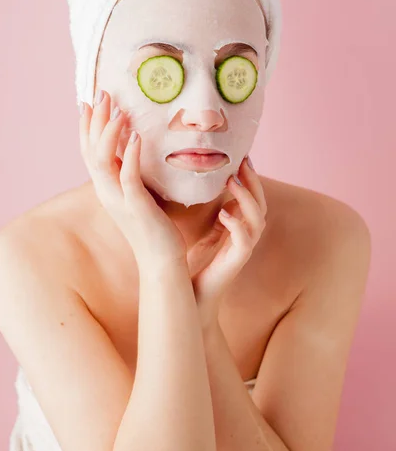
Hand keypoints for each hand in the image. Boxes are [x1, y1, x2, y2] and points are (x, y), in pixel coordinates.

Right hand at [79, 90, 186, 270]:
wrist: (162, 261)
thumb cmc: (154, 227)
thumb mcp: (138, 195)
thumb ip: (131, 174)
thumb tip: (134, 150)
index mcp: (107, 188)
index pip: (89, 152)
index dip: (87, 126)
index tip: (89, 101)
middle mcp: (107, 192)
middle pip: (90, 151)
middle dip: (95, 121)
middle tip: (101, 94)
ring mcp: (119, 200)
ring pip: (103, 161)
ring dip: (108, 133)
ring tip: (118, 110)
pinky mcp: (137, 207)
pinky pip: (128, 177)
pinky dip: (129, 155)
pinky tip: (135, 136)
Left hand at [189, 156, 266, 326]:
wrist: (189, 295)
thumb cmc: (192, 260)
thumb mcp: (197, 226)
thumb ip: (202, 206)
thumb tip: (190, 177)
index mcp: (238, 224)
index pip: (251, 195)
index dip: (249, 176)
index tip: (240, 155)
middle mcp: (245, 234)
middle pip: (260, 202)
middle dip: (253, 180)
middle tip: (243, 160)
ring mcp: (243, 248)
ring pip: (257, 218)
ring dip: (247, 197)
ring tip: (233, 180)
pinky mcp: (237, 261)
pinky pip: (244, 240)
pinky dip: (237, 224)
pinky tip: (223, 214)